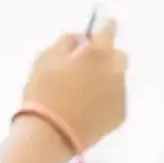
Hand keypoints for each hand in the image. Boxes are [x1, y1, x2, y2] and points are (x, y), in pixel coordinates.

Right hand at [22, 21, 127, 151]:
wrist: (49, 135)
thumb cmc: (43, 92)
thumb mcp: (45, 59)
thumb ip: (66, 42)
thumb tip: (81, 39)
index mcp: (97, 53)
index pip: (108, 30)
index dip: (103, 27)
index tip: (98, 30)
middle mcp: (115, 70)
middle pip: (117, 55)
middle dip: (105, 56)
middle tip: (84, 67)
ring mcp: (120, 94)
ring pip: (116, 78)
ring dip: (104, 79)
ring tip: (82, 93)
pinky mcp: (120, 115)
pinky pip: (115, 99)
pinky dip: (104, 99)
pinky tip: (86, 109)